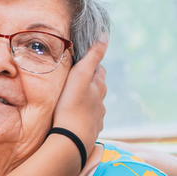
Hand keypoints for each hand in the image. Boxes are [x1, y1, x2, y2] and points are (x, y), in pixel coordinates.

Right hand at [51, 37, 107, 166]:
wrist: (71, 141)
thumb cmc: (72, 106)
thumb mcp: (80, 75)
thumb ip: (93, 55)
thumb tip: (105, 35)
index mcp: (99, 86)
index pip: (98, 69)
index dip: (91, 64)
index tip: (82, 62)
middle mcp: (101, 102)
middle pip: (98, 87)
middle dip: (90, 81)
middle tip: (76, 78)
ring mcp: (97, 117)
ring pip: (94, 104)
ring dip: (86, 100)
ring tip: (74, 99)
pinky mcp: (90, 131)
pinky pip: (89, 120)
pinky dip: (84, 116)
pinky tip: (76, 118)